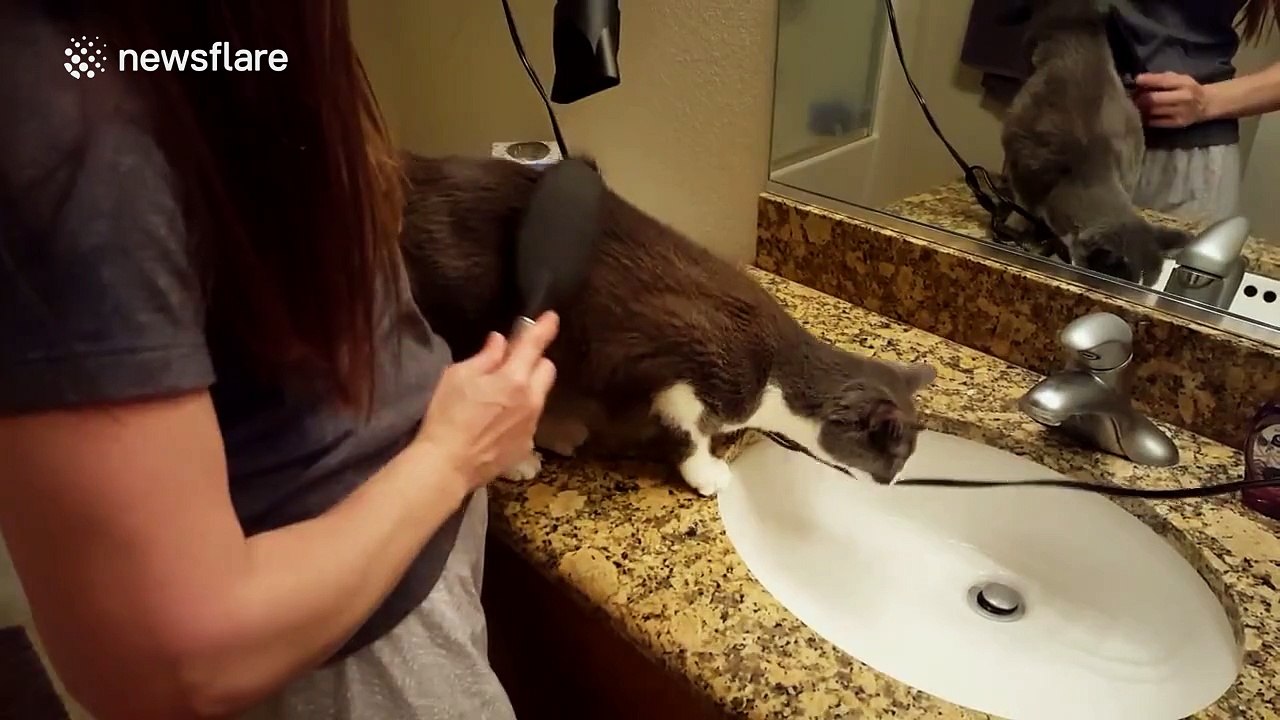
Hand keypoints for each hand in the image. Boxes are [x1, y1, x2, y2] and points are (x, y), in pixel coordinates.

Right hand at [415, 312, 559, 489]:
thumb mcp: (458, 377)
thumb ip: (485, 357)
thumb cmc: (448, 416)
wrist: (448, 465)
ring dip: (527, 390)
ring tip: (500, 399)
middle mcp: (531, 400)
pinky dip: (519, 415)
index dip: (545, 328)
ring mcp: (531, 425)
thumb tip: (500, 342)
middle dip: (534, 362)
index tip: (552, 318)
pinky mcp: (526, 446)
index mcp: (514, 378)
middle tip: (512, 364)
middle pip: (547, 370)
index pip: (535, 345)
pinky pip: (529, 421)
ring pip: (539, 397)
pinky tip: (497, 424)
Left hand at [1133, 72, 1210, 127]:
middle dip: (1140, 97)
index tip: (1136, 80)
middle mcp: (1184, 98)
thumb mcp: (1179, 78)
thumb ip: (1162, 78)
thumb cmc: (1187, 89)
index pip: (1164, 81)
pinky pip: (1155, 122)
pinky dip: (1145, 118)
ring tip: (1133, 105)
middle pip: (1155, 99)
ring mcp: (1181, 112)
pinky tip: (1140, 115)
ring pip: (1153, 111)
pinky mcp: (1177, 123)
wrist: (1206, 104)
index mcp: (1184, 83)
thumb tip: (1139, 80)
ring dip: (1140, 108)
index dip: (1148, 80)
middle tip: (1130, 97)